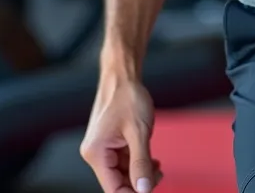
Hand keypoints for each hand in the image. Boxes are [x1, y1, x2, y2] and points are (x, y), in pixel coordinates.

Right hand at [80, 74, 162, 192]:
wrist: (123, 74)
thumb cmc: (128, 97)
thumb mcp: (139, 132)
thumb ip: (141, 163)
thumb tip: (144, 191)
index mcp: (96, 153)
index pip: (113, 189)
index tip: (151, 190)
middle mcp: (95, 153)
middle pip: (117, 183)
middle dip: (139, 183)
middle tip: (159, 175)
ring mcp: (102, 148)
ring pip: (121, 173)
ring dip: (140, 172)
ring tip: (157, 165)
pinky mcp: (109, 143)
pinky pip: (123, 161)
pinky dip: (137, 162)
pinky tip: (151, 160)